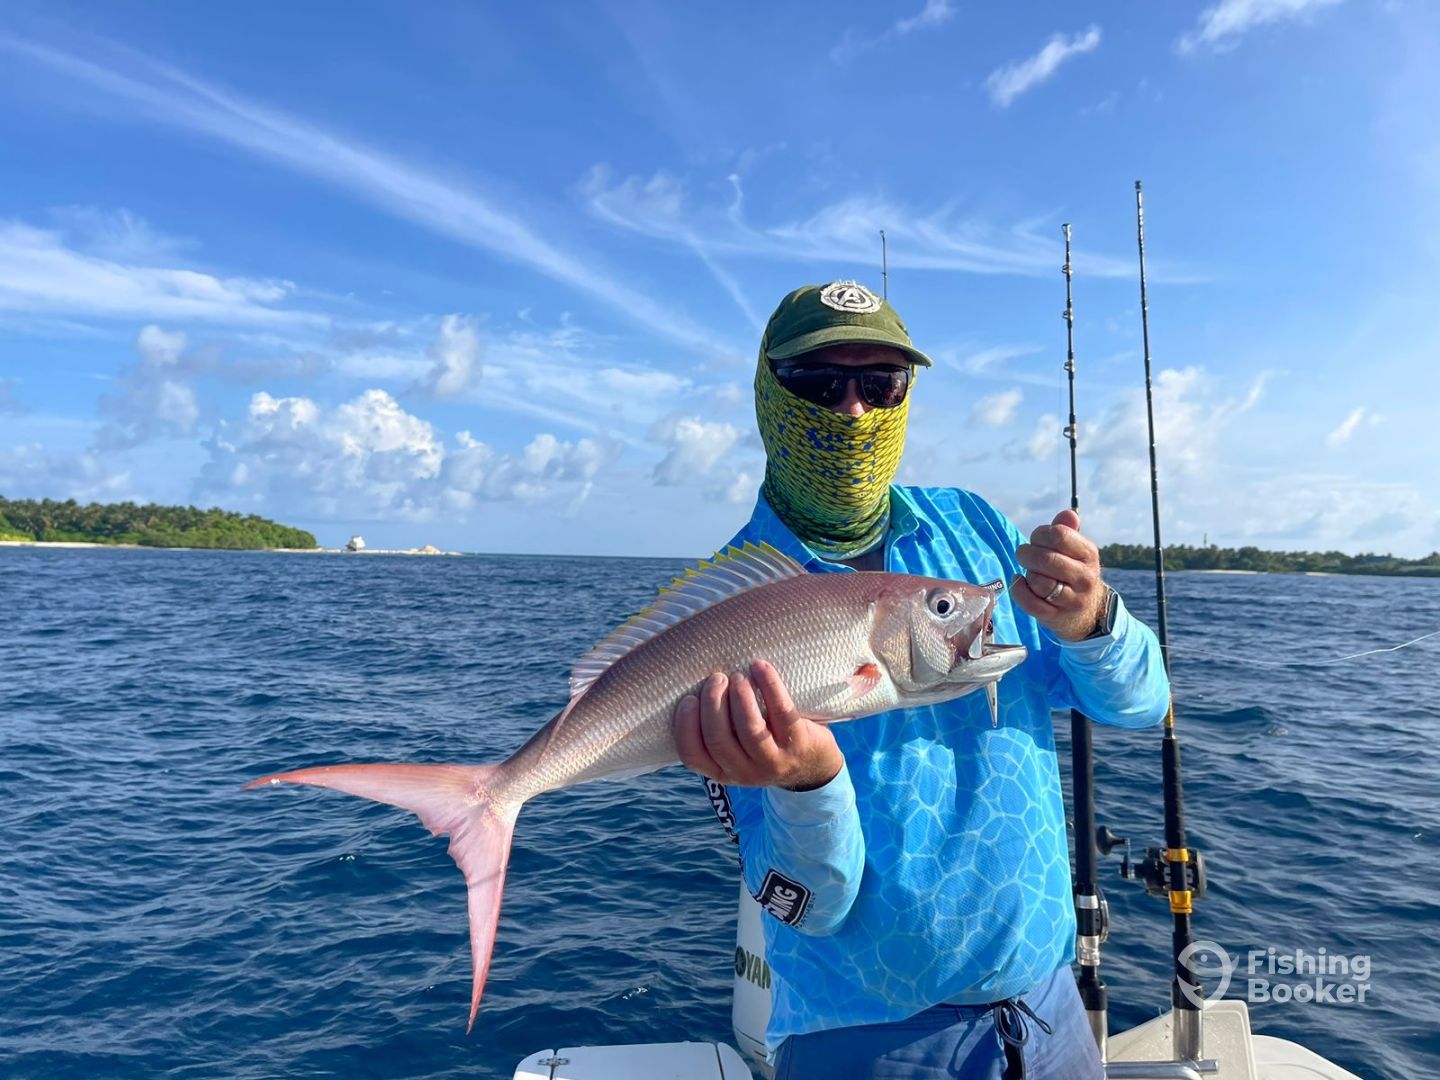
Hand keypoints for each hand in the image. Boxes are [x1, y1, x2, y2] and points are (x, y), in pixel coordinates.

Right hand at [672, 659, 842, 791]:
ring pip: (749, 729)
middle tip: (716, 679)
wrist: (814, 763)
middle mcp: (744, 772)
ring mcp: (773, 761)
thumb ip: (717, 729)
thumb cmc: (764, 743)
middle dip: (713, 703)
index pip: (693, 755)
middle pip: (718, 739)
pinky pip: (780, 711)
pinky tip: (760, 667)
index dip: (685, 726)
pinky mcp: (798, 744)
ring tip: (738, 676)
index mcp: (722, 771)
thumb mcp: (736, 749)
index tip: (688, 699)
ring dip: (740, 696)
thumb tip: (692, 681)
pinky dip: (768, 685)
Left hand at [1011, 509, 1108, 641]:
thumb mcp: (1076, 551)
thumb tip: (1068, 514)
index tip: (1036, 539)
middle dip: (1027, 554)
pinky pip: (1029, 602)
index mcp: (1089, 555)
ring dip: (1027, 574)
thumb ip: (1067, 530)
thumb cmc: (1074, 572)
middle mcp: (1084, 578)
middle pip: (1045, 559)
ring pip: (1038, 581)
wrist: (1086, 612)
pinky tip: (1019, 581)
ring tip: (1031, 572)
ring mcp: (1071, 600)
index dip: (1040, 534)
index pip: (1059, 535)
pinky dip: (1018, 590)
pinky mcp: (1055, 617)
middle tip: (1024, 554)